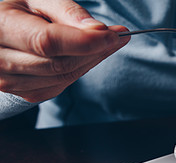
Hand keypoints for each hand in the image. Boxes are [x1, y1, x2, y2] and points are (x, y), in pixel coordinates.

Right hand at [0, 0, 129, 102]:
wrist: (1, 30)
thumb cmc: (20, 10)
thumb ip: (67, 12)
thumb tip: (97, 30)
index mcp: (0, 27)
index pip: (47, 42)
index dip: (84, 41)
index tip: (112, 35)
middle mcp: (0, 59)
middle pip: (60, 63)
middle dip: (95, 50)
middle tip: (118, 36)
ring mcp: (9, 81)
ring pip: (64, 77)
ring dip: (91, 61)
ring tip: (105, 42)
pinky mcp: (25, 93)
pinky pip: (62, 85)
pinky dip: (80, 70)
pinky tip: (86, 55)